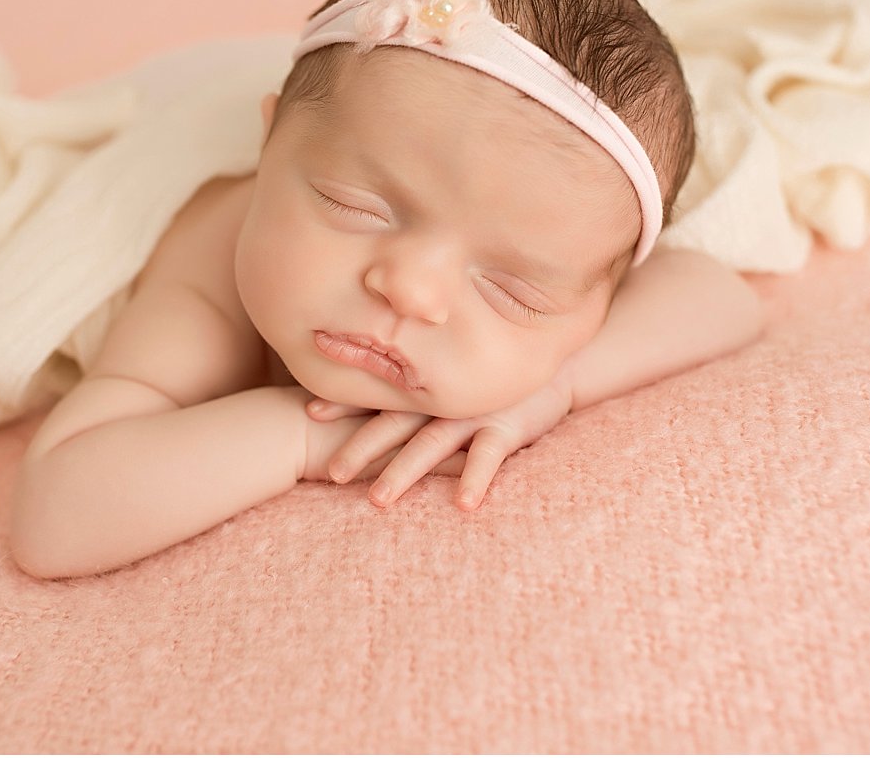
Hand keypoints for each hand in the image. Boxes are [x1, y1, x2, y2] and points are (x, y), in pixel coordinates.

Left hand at [305, 364, 575, 510]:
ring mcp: (475, 413)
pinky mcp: (508, 427)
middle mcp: (445, 399)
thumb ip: (428, 387)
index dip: (346, 403)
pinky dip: (475, 479)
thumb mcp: (462, 378)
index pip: (380, 395)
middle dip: (361, 448)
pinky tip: (463, 505)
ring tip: (377, 501)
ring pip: (432, 444)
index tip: (310, 411)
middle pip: (395, 424)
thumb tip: (383, 396)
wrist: (560, 365)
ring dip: (404, 472)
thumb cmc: (503, 378)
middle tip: (332, 474)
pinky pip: (488, 457)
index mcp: (430, 389)